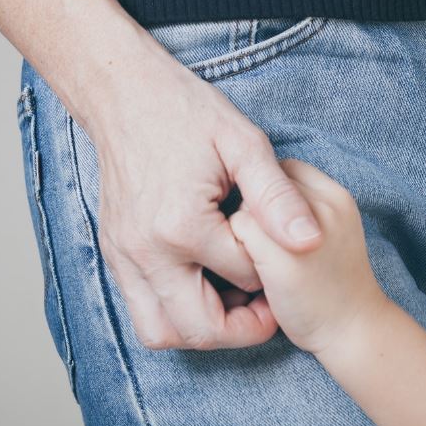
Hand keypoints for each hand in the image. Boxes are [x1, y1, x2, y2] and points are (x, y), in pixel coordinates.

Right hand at [88, 40, 324, 350]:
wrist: (123, 93)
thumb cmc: (187, 112)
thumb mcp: (244, 144)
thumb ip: (278, 197)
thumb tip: (311, 240)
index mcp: (183, 226)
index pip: (245, 277)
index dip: (276, 270)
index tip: (290, 255)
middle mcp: (147, 252)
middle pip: (200, 329)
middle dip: (243, 327)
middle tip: (268, 304)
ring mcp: (124, 257)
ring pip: (162, 332)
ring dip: (203, 329)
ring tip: (233, 299)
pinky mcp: (114, 255)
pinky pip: (142, 311)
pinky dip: (176, 313)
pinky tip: (205, 283)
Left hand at [229, 159, 390, 355]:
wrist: (355, 329)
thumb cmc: (337, 280)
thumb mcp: (333, 230)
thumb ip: (304, 205)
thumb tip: (256, 189)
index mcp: (337, 196)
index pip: (284, 169)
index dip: (269, 192)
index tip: (272, 221)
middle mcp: (322, 206)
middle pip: (261, 180)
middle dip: (253, 206)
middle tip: (264, 240)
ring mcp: (301, 231)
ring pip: (245, 204)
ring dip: (243, 227)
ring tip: (259, 255)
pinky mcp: (279, 257)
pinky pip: (238, 232)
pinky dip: (235, 248)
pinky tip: (251, 269)